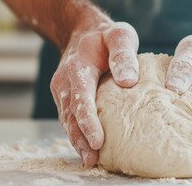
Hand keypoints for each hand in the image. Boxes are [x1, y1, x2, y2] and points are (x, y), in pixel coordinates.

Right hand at [50, 21, 139, 165]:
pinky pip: (69, 117)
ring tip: (90, 160)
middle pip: (70, 115)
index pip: (81, 98)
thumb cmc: (106, 36)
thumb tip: (128, 82)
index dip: (88, 121)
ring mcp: (63, 90)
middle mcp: (65, 81)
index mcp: (77, 67)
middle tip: (93, 159)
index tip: (98, 141)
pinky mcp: (66, 97)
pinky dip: (77, 133)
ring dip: (77, 140)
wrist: (83, 33)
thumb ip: (123, 54)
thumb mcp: (119, 35)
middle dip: (80, 139)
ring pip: (67, 120)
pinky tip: (87, 147)